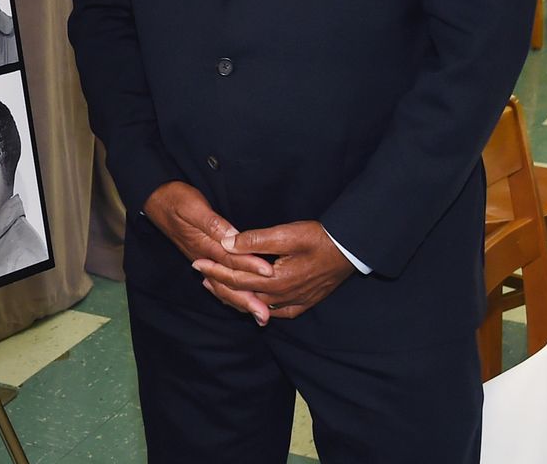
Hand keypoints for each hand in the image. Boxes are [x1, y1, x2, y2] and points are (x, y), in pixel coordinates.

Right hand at [143, 182, 274, 320]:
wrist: (155, 200)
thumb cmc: (175, 199)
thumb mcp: (193, 206)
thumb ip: (212, 223)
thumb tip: (232, 238)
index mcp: (203, 244)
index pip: (230, 259)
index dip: (250, 266)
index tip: (269, 274)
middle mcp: (203, 257)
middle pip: (227, 281)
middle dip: (246, 299)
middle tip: (264, 315)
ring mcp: (202, 260)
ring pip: (222, 286)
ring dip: (240, 301)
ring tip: (258, 315)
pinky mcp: (204, 259)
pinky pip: (218, 283)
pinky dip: (230, 295)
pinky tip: (242, 302)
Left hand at [192, 221, 353, 323]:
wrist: (350, 251)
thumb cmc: (319, 239)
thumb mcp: (286, 234)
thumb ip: (255, 240)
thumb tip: (226, 243)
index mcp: (276, 280)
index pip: (236, 279)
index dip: (214, 270)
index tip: (197, 262)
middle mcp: (282, 297)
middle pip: (242, 295)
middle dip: (219, 285)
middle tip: (200, 275)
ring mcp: (294, 303)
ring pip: (256, 306)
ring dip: (235, 297)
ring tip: (217, 288)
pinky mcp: (303, 303)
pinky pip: (274, 311)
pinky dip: (257, 306)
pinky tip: (251, 303)